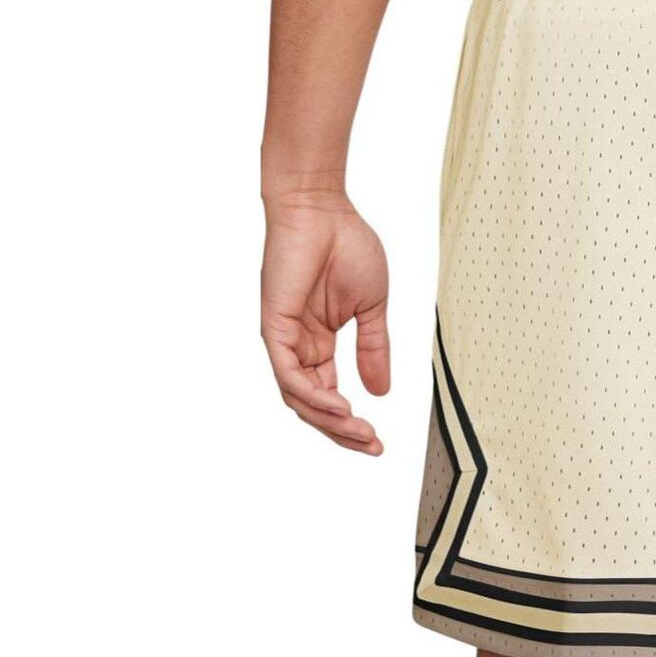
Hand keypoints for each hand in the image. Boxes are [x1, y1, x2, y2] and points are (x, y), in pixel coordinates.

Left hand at [261, 190, 390, 454]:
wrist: (322, 210)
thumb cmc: (346, 246)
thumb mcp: (371, 307)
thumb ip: (374, 348)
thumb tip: (381, 391)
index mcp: (319, 342)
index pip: (329, 395)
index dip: (351, 423)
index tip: (378, 442)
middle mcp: (298, 346)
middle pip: (313, 406)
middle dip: (342, 432)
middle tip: (372, 447)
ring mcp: (284, 338)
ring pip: (299, 397)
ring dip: (329, 420)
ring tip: (359, 432)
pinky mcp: (275, 327)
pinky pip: (289, 373)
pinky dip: (311, 395)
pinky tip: (340, 407)